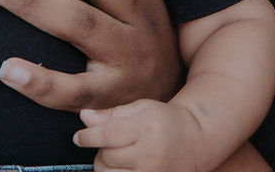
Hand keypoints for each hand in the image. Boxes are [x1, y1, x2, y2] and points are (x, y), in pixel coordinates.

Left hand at [76, 100, 212, 171]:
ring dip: (107, 166)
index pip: (106, 134)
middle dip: (103, 149)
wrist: (195, 140)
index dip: (87, 136)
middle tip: (114, 142)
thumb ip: (111, 114)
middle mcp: (149, 153)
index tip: (79, 137)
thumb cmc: (164, 120)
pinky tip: (123, 166)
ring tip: (119, 155)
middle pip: (106, 157)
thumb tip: (84, 117)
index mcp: (146, 127)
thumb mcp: (141, 108)